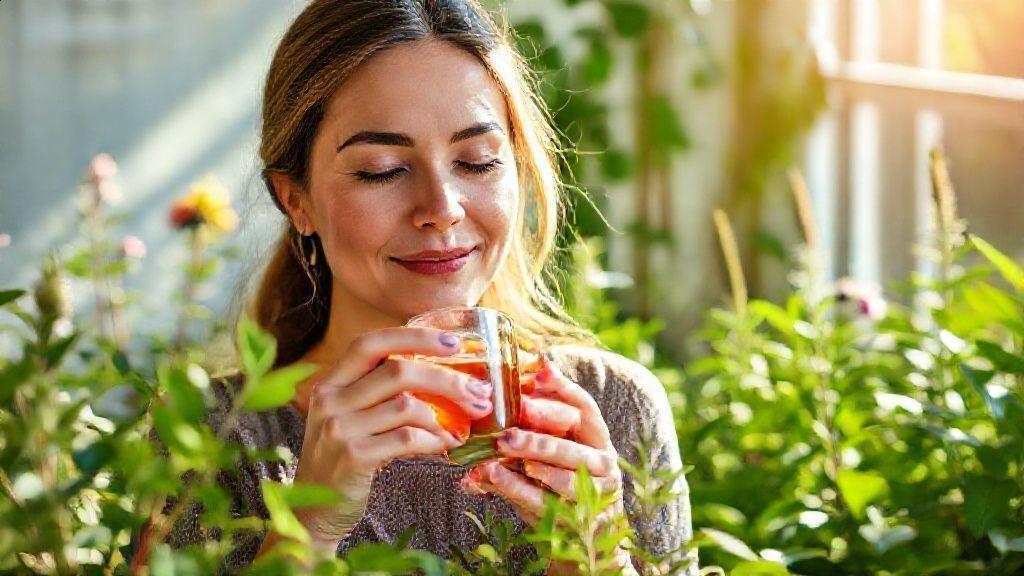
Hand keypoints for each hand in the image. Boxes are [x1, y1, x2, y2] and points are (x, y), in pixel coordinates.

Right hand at [285, 327, 494, 548]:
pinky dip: (433, 441)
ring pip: (407, 405)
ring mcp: (339, 428)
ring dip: (443, 417)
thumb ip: (380, 394)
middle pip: (398, 370)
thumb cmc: (342, 459)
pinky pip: (407, 439)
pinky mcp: (353, 457)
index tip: (453, 343)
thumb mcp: (349, 418)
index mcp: (331, 382)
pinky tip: (444, 446)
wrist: (313, 512)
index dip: (414, 337)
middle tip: (478, 392)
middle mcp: (330, 399)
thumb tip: (444, 376)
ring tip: (458, 428)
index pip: (372, 343)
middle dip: (447, 378)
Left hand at [460, 355, 627, 566]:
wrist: (584, 536)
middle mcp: (601, 463)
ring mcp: (592, 495)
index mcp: (596, 437)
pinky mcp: (573, 521)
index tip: (540, 370)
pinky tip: (491, 475)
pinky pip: (542, 503)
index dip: (564, 388)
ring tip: (503, 448)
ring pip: (564, 477)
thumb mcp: (552, 446)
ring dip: (532, 459)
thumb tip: (500, 386)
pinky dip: (514, 488)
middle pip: (573, 443)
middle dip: (543, 429)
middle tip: (515, 418)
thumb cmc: (560, 477)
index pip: (585, 407)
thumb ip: (533, 421)